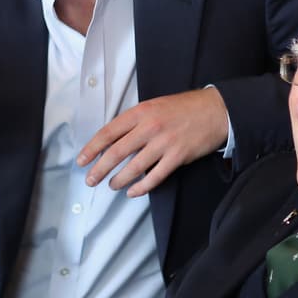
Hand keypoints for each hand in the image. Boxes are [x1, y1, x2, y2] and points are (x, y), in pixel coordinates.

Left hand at [77, 87, 228, 197]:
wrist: (216, 111)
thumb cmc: (184, 108)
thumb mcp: (155, 105)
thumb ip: (135, 121)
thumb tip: (114, 138)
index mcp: (141, 112)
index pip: (109, 132)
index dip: (92, 148)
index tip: (81, 160)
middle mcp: (150, 127)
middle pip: (117, 152)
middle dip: (100, 169)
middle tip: (90, 179)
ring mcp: (164, 143)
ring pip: (134, 167)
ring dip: (118, 179)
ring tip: (111, 186)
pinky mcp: (178, 157)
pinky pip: (155, 177)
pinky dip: (141, 187)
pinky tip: (132, 192)